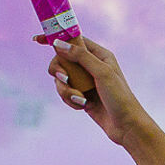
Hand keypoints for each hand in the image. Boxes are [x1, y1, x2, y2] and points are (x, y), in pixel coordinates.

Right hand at [45, 36, 154, 151]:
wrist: (126, 125)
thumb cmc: (119, 97)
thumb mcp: (101, 72)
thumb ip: (80, 56)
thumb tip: (58, 43)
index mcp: (99, 54)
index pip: (73, 40)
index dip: (56, 39)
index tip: (38, 40)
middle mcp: (91, 66)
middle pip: (61, 60)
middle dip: (59, 71)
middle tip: (65, 79)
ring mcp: (85, 81)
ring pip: (61, 79)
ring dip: (66, 90)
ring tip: (80, 99)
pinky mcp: (81, 96)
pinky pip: (65, 93)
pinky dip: (70, 100)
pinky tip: (82, 107)